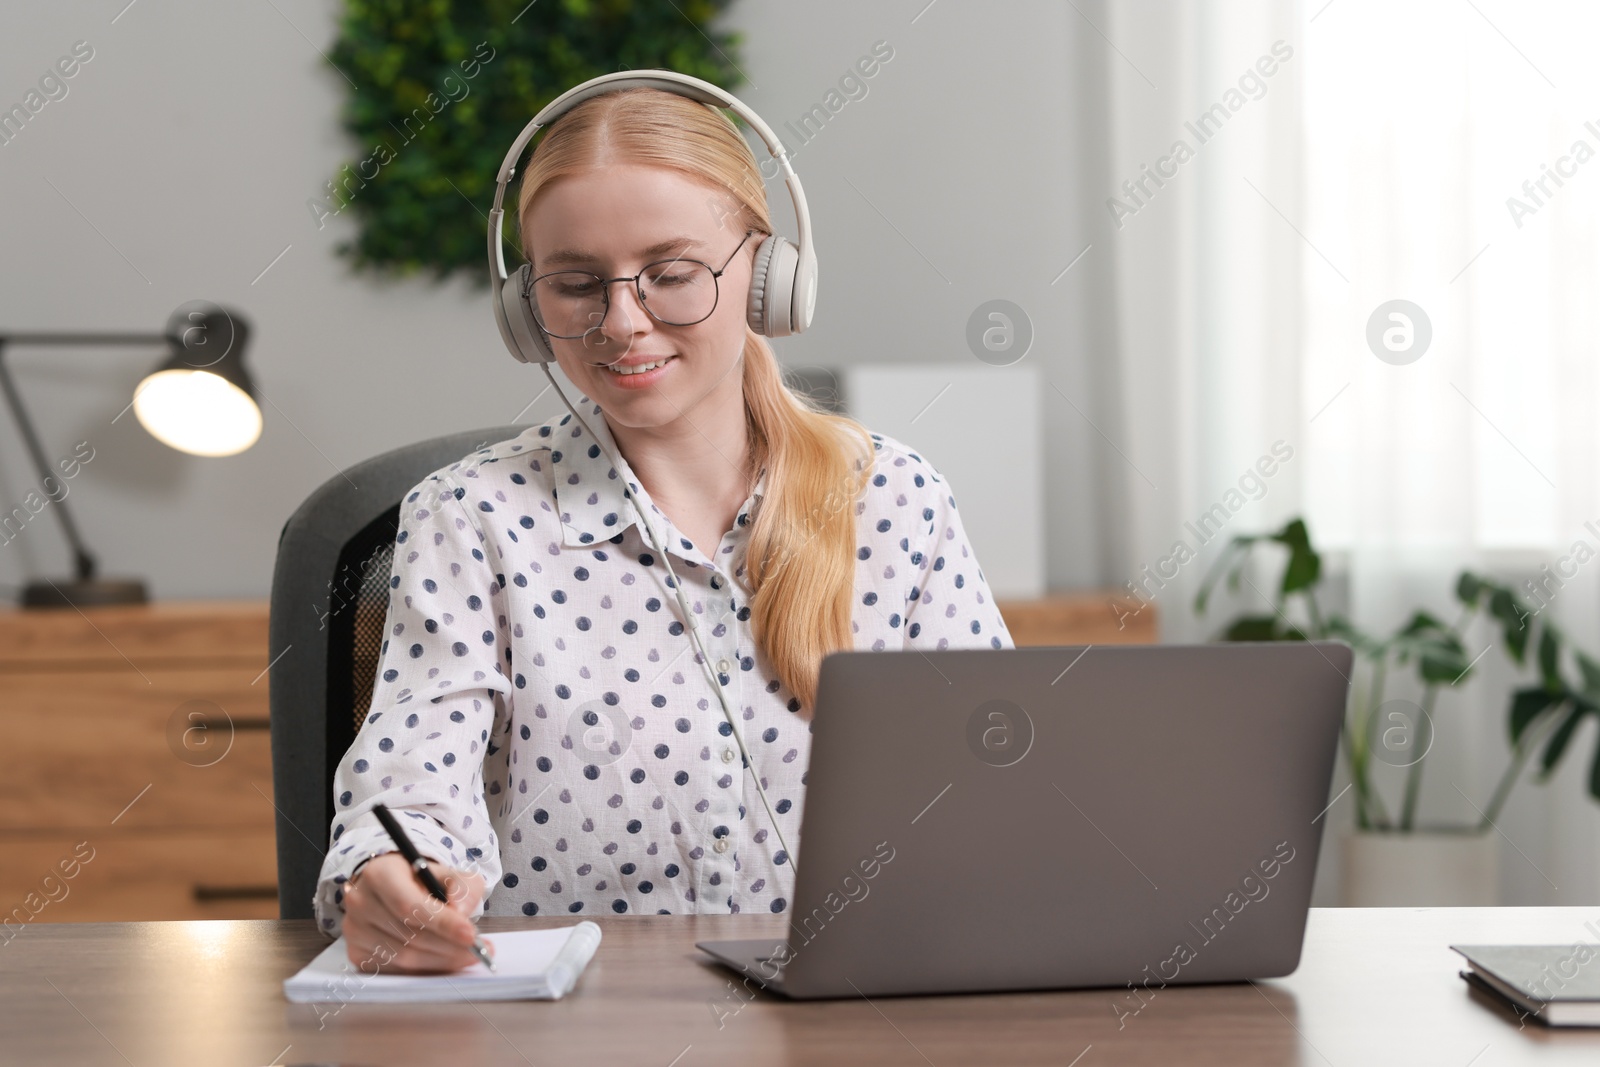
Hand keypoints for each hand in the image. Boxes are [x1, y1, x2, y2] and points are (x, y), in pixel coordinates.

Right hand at [340, 852, 494, 973]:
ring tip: (467, 956)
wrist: (392, 887)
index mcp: (379, 874)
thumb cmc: (421, 880)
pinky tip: (444, 961)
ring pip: (403, 956)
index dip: (442, 923)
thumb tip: (462, 912)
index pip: (410, 905)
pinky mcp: (357, 953)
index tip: (471, 935)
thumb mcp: (447, 873)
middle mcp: (360, 902)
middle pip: (409, 935)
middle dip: (449, 946)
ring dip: (441, 960)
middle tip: (479, 950)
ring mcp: (355, 930)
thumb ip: (463, 886)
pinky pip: (395, 969)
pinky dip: (425, 969)